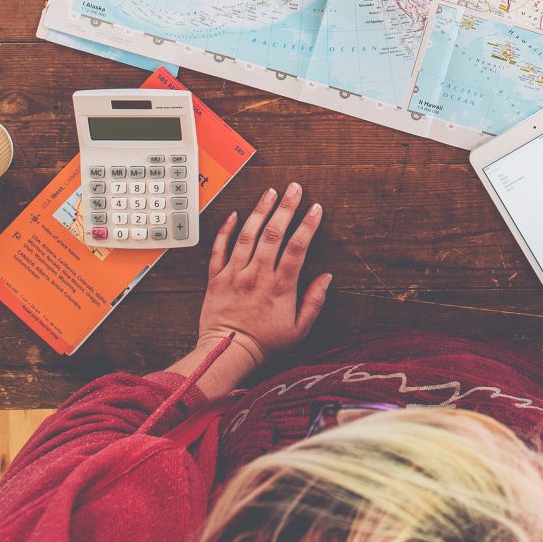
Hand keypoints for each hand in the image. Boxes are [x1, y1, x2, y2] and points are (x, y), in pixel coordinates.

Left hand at [196, 182, 332, 369]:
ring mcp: (235, 274)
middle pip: (273, 233)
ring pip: (247, 235)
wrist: (228, 353)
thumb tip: (327, 277)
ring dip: (259, 211)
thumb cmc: (266, 343)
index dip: (307, 225)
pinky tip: (234, 215)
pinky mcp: (216, 278)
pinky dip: (226, 230)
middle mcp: (257, 275)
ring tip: (269, 193)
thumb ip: (314, 301)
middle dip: (286, 207)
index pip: (297, 247)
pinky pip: (219, 249)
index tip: (315, 208)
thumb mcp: (299, 329)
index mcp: (280, 286)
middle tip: (294, 188)